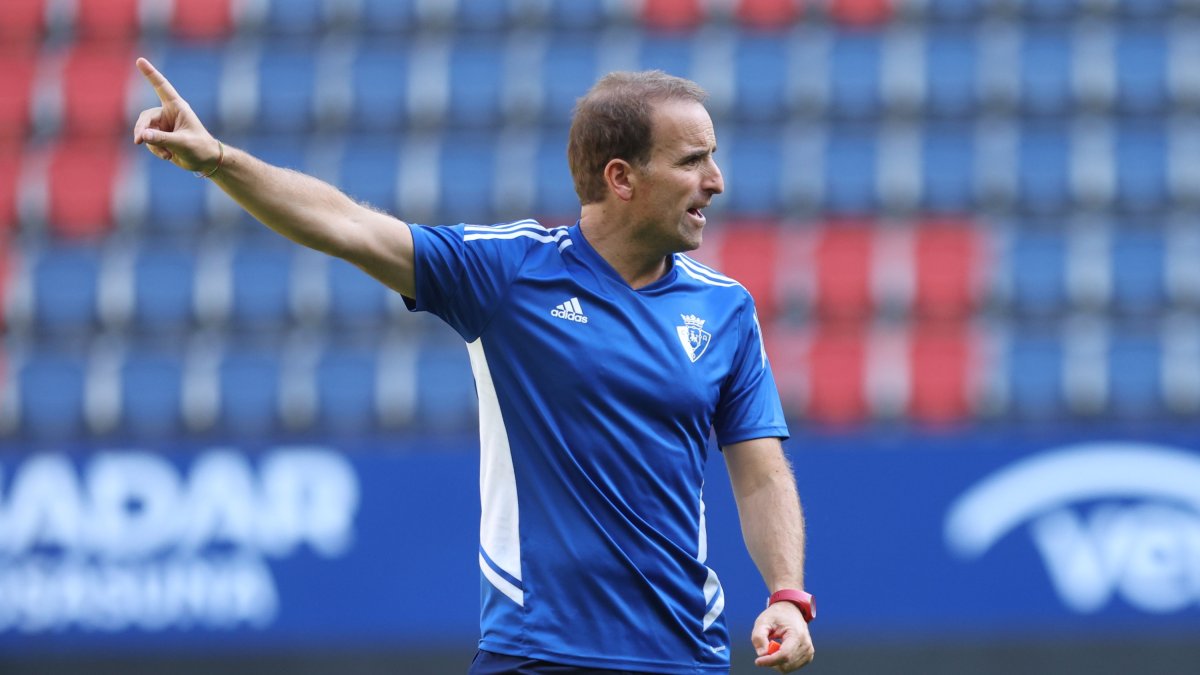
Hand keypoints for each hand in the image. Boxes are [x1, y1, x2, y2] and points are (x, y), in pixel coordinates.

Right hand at [131, 57, 219, 173]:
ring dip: (153, 144)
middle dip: (142, 129)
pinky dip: (156, 150)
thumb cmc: (200, 148)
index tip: (139, 60)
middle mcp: (169, 113)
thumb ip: (161, 139)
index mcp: (177, 107)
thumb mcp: (182, 143)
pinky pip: (149, 141)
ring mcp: (164, 125)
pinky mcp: (161, 136)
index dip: (150, 74)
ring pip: (146, 131)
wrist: (206, 162)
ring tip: (167, 154)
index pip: (161, 87)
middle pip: (146, 117)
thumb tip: (142, 135)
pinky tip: (168, 156)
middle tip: (139, 140)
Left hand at [751, 601, 813, 671]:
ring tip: (774, 644)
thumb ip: (758, 636)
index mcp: (797, 635)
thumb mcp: (763, 621)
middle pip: (785, 664)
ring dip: (776, 660)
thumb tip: (762, 654)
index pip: (784, 655)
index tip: (757, 661)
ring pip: (787, 668)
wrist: (790, 611)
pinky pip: (791, 666)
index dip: (770, 661)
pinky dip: (782, 661)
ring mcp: (809, 652)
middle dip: (772, 659)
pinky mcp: (808, 656)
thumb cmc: (776, 616)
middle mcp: (806, 645)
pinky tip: (780, 649)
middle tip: (766, 646)